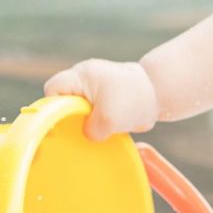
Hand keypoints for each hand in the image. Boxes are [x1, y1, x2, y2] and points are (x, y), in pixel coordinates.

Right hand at [44, 59, 159, 142]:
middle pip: (62, 100)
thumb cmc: (134, 100)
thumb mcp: (110, 120)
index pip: (52, 89)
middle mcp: (83, 78)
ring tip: (97, 128)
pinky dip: (94, 121)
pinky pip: (88, 111)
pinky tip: (103, 130)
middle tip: (78, 130)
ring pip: (75, 108)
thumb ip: (90, 130)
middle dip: (69, 117)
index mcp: (81, 76)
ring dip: (84, 121)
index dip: (52, 107)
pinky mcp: (101, 96)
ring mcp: (91, 86)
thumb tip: (85, 136)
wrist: (160, 92)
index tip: (62, 123)